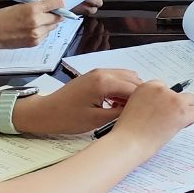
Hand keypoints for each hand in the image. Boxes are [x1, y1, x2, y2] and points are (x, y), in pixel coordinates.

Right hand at [0, 0, 65, 50]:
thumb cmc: (1, 18)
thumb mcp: (19, 5)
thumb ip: (37, 5)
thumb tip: (51, 6)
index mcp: (33, 8)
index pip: (58, 3)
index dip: (59, 2)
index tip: (58, 3)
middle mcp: (37, 21)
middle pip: (59, 17)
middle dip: (55, 14)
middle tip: (48, 12)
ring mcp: (37, 34)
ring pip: (53, 27)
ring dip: (49, 23)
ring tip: (36, 21)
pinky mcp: (35, 42)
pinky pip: (46, 35)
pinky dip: (42, 31)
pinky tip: (31, 29)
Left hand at [17, 67, 144, 137]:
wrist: (45, 112)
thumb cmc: (67, 118)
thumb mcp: (97, 120)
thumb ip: (120, 113)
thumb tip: (137, 112)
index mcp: (104, 83)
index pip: (135, 89)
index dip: (144, 102)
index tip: (149, 114)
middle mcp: (103, 72)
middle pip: (133, 80)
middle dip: (140, 95)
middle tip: (140, 113)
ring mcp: (98, 72)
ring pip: (126, 77)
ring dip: (130, 91)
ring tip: (126, 109)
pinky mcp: (94, 75)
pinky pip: (116, 77)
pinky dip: (121, 88)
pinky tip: (117, 103)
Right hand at [108, 79, 193, 154]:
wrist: (128, 142)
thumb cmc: (128, 131)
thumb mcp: (135, 107)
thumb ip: (150, 102)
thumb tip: (165, 107)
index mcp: (147, 86)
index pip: (164, 88)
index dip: (165, 101)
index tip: (162, 112)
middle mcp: (160, 89)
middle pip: (179, 93)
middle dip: (176, 105)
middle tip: (168, 119)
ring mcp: (172, 99)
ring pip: (191, 100)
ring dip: (185, 111)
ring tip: (173, 124)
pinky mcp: (181, 111)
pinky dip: (191, 121)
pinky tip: (178, 127)